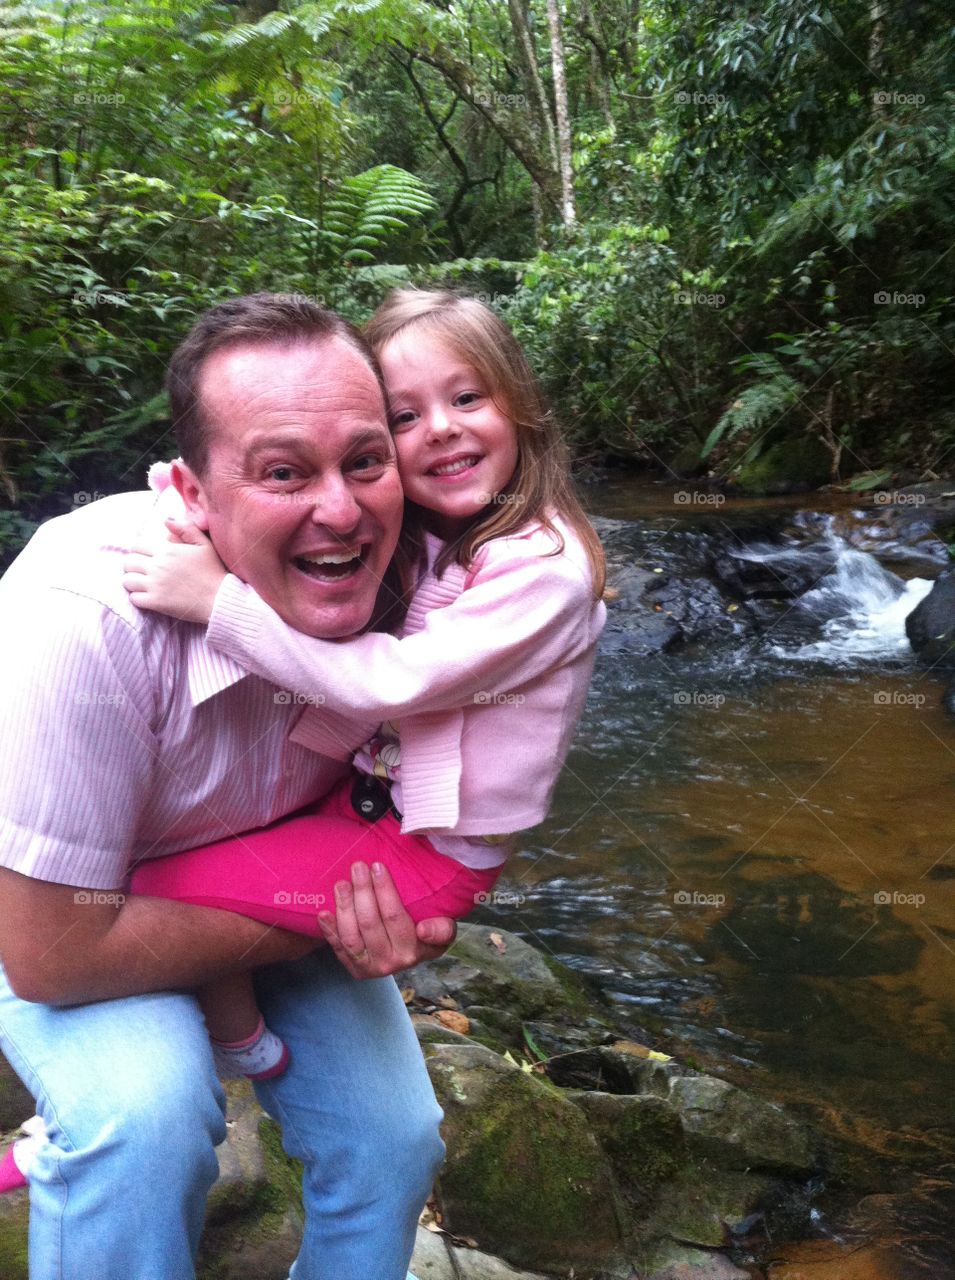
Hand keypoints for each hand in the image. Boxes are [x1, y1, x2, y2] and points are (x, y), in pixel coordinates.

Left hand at [123, 519, 226, 624]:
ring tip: (142, 584)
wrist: (220, 599)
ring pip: (127, 580)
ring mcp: (155, 585)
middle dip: (133, 565)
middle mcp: (157, 566)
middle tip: (142, 571)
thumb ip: (186, 529)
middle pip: (128, 562)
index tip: (145, 557)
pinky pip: (134, 598)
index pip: (136, 546)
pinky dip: (137, 597)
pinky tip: (147, 597)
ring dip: (132, 581)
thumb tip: (166, 520)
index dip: (138, 550)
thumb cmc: (213, 571)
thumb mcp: (204, 544)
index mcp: (167, 550)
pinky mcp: (156, 602)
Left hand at [318, 861, 456, 979]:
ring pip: (351, 936)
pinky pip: (338, 948)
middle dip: (362, 891)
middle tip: (357, 866)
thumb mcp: (444, 930)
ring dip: (344, 907)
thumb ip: (442, 929)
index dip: (384, 891)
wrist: (411, 955)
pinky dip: (329, 930)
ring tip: (341, 883)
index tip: (377, 866)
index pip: (394, 917)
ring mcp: (369, 968)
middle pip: (370, 923)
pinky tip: (323, 912)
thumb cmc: (426, 934)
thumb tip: (423, 929)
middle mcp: (390, 963)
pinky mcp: (353, 968)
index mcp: (412, 951)